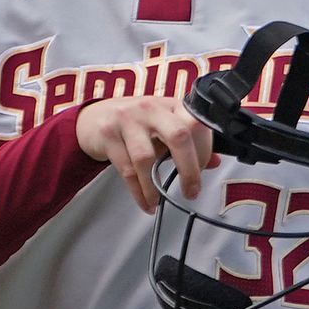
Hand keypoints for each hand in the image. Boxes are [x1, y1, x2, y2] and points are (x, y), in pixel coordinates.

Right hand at [76, 96, 217, 212]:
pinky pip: (127, 170)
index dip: (205, 149)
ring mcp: (128, 119)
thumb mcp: (164, 126)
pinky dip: (139, 191)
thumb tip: (215, 163)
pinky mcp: (108, 135)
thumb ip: (189, 142)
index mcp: (171, 105)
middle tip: (192, 191)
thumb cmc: (136, 123)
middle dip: (189, 168)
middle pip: (179, 136)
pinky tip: (146, 202)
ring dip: (156, 186)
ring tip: (159, 201)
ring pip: (147, 158)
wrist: (93, 118)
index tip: (204, 170)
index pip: (197, 124)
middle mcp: (152, 108)